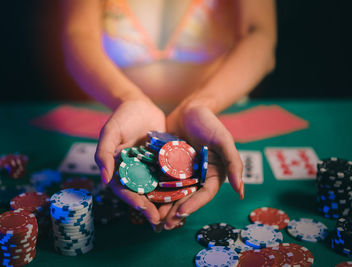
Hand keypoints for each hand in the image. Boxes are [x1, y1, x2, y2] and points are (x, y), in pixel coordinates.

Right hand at [94, 99, 165, 226]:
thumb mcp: (110, 132)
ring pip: (157, 189)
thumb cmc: (121, 117)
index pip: (125, 191)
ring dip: (165, 203)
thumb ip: (104, 153)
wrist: (140, 104)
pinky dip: (176, 186)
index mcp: (119, 170)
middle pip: (142, 195)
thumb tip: (104, 180)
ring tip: (176, 215)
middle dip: (151, 208)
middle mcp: (135, 173)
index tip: (145, 210)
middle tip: (162, 220)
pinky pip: (170, 176)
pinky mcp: (164, 162)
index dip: (134, 202)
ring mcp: (150, 169)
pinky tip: (187, 194)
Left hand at [161, 102, 243, 229]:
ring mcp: (182, 173)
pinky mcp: (168, 166)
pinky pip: (161, 180)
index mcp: (213, 174)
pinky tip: (144, 199)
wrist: (189, 108)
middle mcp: (198, 176)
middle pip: (187, 198)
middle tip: (163, 225)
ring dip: (164, 206)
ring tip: (152, 218)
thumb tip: (241, 191)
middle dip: (176, 212)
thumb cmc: (209, 122)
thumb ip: (233, 163)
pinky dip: (155, 191)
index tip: (180, 213)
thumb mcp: (223, 139)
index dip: (193, 205)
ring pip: (173, 193)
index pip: (204, 194)